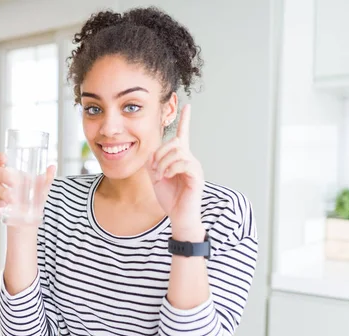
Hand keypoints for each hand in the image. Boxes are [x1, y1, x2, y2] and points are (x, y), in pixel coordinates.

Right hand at [0, 152, 55, 217]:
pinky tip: (4, 204)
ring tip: (12, 198)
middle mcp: (1, 180)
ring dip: (2, 191)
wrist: (28, 216)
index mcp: (10, 171)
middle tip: (13, 182)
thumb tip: (53, 167)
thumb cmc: (32, 197)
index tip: (4, 158)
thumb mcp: (41, 187)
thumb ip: (47, 178)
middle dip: (2, 174)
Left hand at [147, 104, 205, 235]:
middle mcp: (190, 160)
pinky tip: (167, 177)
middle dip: (160, 154)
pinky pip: (184, 163)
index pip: (184, 135)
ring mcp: (195, 167)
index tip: (187, 106)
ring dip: (164, 163)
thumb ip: (152, 162)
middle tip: (155, 171)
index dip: (185, 120)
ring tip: (161, 176)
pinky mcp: (197, 176)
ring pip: (178, 152)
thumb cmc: (170, 198)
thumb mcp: (156, 177)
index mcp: (180, 158)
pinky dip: (171, 169)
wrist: (178, 216)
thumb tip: (151, 152)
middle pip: (175, 143)